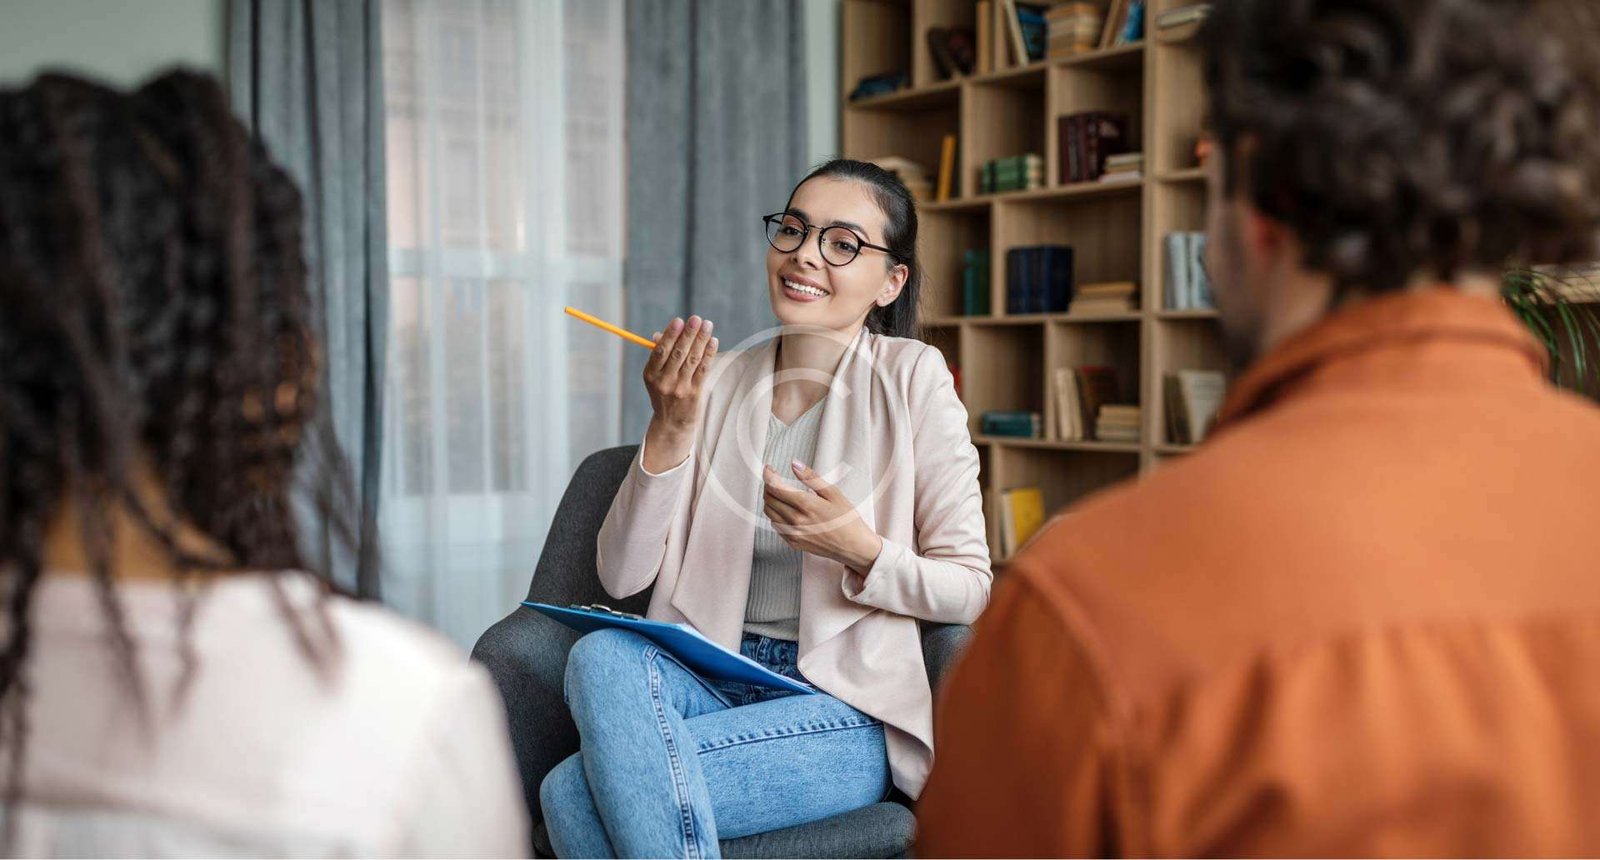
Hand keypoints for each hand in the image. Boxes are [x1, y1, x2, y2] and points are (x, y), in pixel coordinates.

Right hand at [642, 315, 715, 472]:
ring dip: (701, 340)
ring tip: (707, 325)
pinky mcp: (694, 393)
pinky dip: (708, 354)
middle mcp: (664, 381)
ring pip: (692, 359)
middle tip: (696, 319)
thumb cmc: (664, 393)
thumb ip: (659, 356)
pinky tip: (712, 341)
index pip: (660, 351)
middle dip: (688, 334)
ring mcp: (680, 388)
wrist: (671, 423)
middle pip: (678, 353)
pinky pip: (703, 369)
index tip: (679, 321)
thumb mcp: (655, 377)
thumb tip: (660, 334)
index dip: (670, 334)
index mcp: (651, 374)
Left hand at [762, 461, 882, 571]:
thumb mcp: (833, 493)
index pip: (775, 487)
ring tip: (779, 493)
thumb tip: (795, 464)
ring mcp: (793, 533)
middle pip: (769, 499)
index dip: (768, 475)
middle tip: (774, 479)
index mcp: (806, 505)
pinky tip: (785, 510)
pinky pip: (775, 526)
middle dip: (768, 485)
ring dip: (770, 500)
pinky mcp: (793, 543)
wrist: (854, 547)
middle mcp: (796, 520)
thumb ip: (811, 478)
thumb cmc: (847, 519)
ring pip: (769, 512)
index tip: (769, 468)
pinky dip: (775, 514)